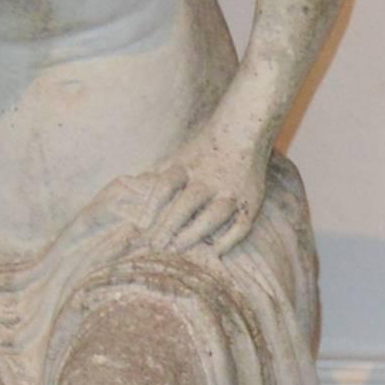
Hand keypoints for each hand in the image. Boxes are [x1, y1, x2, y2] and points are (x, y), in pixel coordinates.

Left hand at [146, 118, 271, 254]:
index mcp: (187, 166)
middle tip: (156, 245)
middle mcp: (209, 179)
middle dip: (170, 225)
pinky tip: (214, 251)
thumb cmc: (204, 150)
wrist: (243, 133)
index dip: (151, 206)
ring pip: (215, 215)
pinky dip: (229, 240)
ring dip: (196, 233)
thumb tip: (133, 189)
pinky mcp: (250, 202)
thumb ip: (159, 174)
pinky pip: (241, 225)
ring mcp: (231, 191)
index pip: (165, 185)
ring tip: (178, 248)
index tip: (141, 226)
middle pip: (188, 203)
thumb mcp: (179, 156)